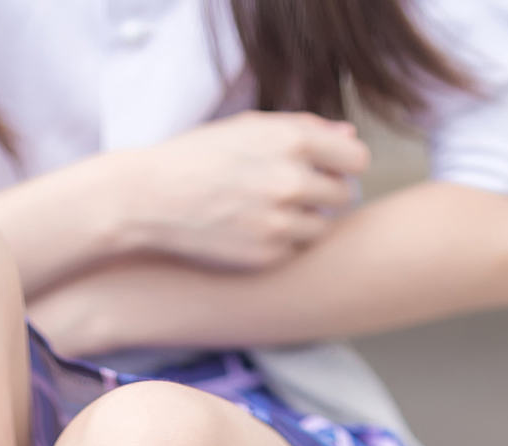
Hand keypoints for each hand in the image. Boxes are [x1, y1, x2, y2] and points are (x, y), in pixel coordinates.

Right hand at [114, 112, 369, 270]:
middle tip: (293, 193)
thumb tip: (349, 134)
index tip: (328, 168)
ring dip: (305, 221)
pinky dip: (281, 243)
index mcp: (293, 140)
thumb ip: (304, 129)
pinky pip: (294, 251)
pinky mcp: (266, 256)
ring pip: (321, 228)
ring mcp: (280, 223)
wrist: (151, 198)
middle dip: (323, 193)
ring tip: (271, 211)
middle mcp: (292, 181)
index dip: (343, 164)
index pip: (356, 158)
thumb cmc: (199, 156)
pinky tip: (254, 230)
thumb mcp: (249, 128)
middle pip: (343, 196)